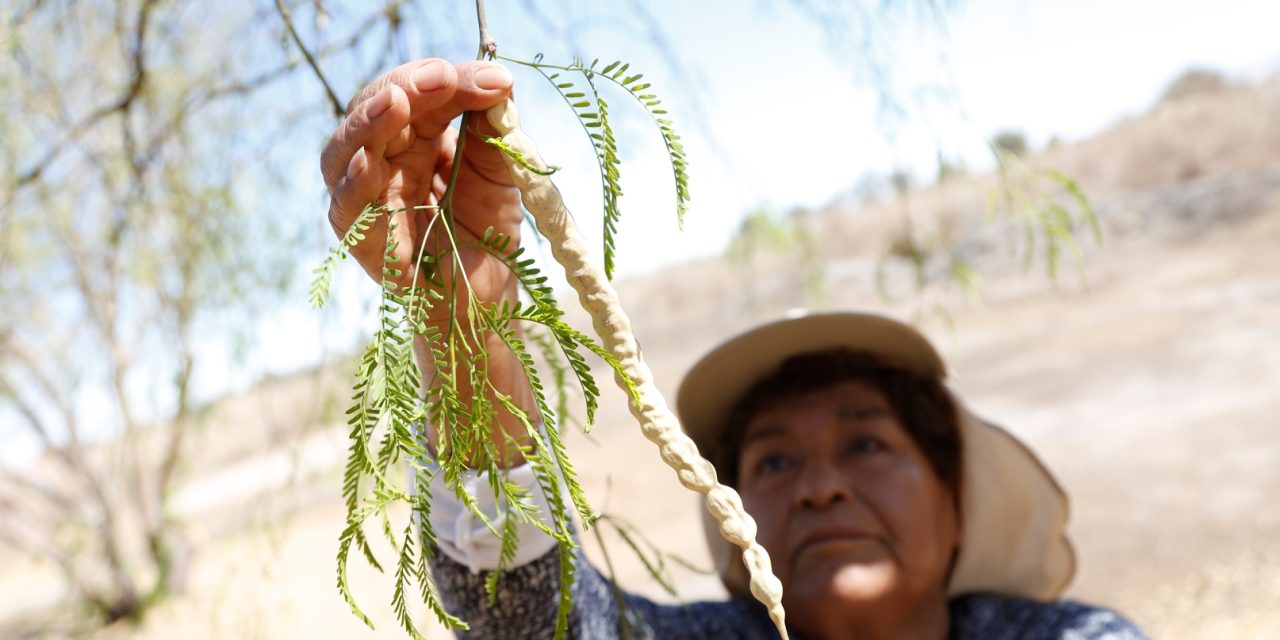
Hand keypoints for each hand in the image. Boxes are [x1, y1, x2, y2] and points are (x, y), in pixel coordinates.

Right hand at [321, 59, 531, 465]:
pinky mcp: (361, 241)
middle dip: (407, 87)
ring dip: (368, 123)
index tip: (490, 78)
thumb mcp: (501, 171)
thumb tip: (497, 77)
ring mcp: (367, 199)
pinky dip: (353, 183)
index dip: (446, 79)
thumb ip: (491, 126)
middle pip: (376, 110)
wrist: (486, 308)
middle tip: (441, 78)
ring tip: (396, 101)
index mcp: (417, 138)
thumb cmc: (488, 236)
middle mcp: (384, 161)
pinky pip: (345, 209)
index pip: (419, 93)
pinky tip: (367, 160)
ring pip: (345, 150)